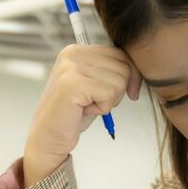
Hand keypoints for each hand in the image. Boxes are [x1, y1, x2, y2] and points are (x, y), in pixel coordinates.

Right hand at [22, 44, 141, 186]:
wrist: (48, 138)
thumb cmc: (73, 114)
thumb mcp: (95, 85)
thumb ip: (111, 70)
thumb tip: (139, 68)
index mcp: (76, 50)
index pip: (120, 54)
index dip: (130, 76)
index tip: (126, 94)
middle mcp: (72, 54)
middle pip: (123, 66)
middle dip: (117, 90)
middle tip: (94, 102)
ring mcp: (71, 68)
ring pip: (119, 81)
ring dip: (108, 101)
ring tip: (86, 106)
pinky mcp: (72, 84)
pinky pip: (109, 94)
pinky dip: (102, 108)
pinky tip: (83, 111)